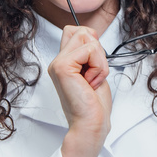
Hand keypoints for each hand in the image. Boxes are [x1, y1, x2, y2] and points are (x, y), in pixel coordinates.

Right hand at [47, 25, 112, 156]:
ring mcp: (57, 63)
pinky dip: (98, 66)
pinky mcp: (62, 67)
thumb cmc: (94, 105)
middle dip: (98, 51)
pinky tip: (90, 83)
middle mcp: (58, 61)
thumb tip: (90, 33)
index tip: (94, 67)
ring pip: (87, 37)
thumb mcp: (95, 71)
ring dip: (99, 60)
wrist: (91, 125)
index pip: (76, 31)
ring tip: (92, 80)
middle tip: (94, 75)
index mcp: (64, 62)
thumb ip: (90, 52)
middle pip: (82, 30)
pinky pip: (90, 49)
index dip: (92, 42)